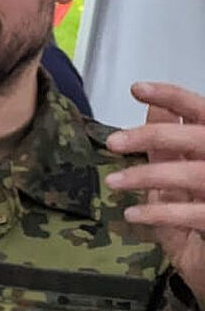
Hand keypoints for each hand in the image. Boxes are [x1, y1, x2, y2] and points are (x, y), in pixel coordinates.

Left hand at [106, 82, 204, 298]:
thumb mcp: (183, 181)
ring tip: (114, 182)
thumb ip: (172, 147)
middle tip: (113, 142)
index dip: (174, 96)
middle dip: (155, 135)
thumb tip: (155, 110)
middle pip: (201, 137)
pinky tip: (132, 215)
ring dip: (150, 175)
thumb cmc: (202, 221)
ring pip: (195, 174)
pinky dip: (161, 213)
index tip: (137, 89)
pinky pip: (195, 214)